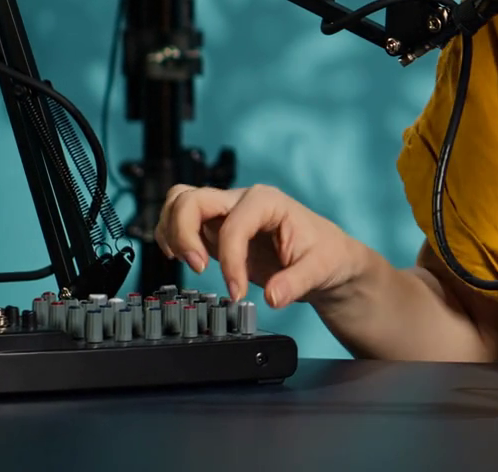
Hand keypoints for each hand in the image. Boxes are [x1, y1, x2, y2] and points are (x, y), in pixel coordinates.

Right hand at [154, 183, 363, 308]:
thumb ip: (296, 283)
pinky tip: (184, 258)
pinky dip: (171, 237)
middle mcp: (242, 201)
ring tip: (190, 262)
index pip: (233, 225)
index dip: (230, 260)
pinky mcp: (216, 229)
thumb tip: (273, 297)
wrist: (326, 259)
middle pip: (191, 199)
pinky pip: (180, 221)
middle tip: (198, 267)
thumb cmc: (326, 255)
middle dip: (184, 234)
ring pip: (179, 204)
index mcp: (268, 202)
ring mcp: (226, 212)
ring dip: (173, 232)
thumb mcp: (320, 269)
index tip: (238, 290)